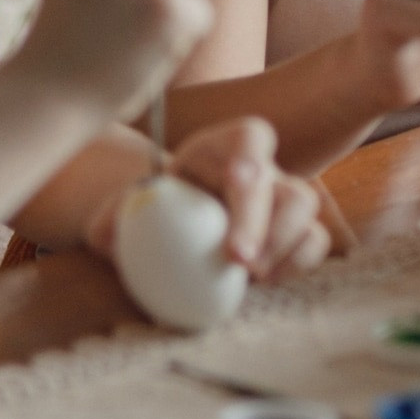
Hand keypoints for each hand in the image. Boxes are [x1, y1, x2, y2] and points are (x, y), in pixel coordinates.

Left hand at [88, 117, 333, 281]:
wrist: (166, 229)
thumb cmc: (148, 212)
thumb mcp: (125, 208)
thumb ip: (114, 215)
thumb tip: (106, 233)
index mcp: (220, 149)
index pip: (250, 136)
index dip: (251, 157)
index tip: (240, 184)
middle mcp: (260, 170)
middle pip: (284, 182)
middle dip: (264, 221)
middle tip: (239, 260)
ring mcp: (280, 200)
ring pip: (306, 208)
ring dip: (285, 244)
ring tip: (251, 275)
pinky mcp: (292, 232)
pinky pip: (313, 242)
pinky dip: (296, 262)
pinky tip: (264, 282)